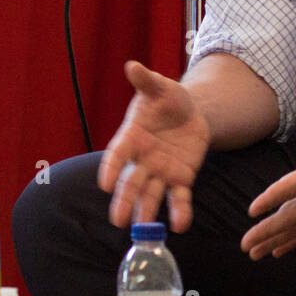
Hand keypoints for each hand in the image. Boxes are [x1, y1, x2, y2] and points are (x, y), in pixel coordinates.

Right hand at [98, 61, 210, 231]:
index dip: (111, 168)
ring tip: (143, 230)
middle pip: (131, 182)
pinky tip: (181, 225)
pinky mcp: (181, 178)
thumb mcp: (160, 88)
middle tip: (117, 220)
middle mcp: (142, 159)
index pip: (117, 155)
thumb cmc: (168, 99)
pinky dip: (180, 210)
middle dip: (124, 200)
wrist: (191, 112)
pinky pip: (179, 197)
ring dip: (147, 212)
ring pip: (151, 194)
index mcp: (131, 137)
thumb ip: (147, 81)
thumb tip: (133, 66)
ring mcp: (161, 171)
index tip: (104, 184)